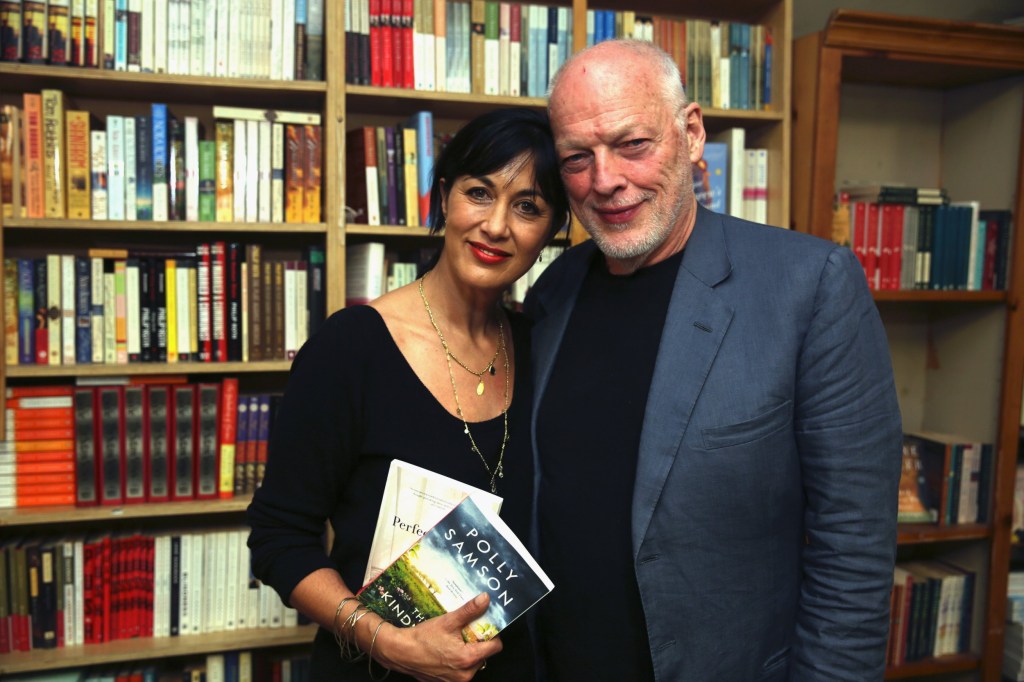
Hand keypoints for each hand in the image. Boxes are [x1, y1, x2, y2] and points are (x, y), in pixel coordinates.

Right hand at [371, 593, 502, 681]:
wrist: (401, 652)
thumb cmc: (423, 638)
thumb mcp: (448, 621)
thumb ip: (469, 610)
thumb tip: (485, 599)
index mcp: (468, 659)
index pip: (495, 647)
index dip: (492, 634)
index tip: (484, 626)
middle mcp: (465, 674)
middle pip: (484, 655)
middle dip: (478, 642)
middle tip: (466, 630)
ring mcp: (456, 681)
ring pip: (473, 663)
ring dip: (468, 651)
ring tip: (455, 639)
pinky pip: (461, 670)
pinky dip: (458, 660)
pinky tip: (448, 649)